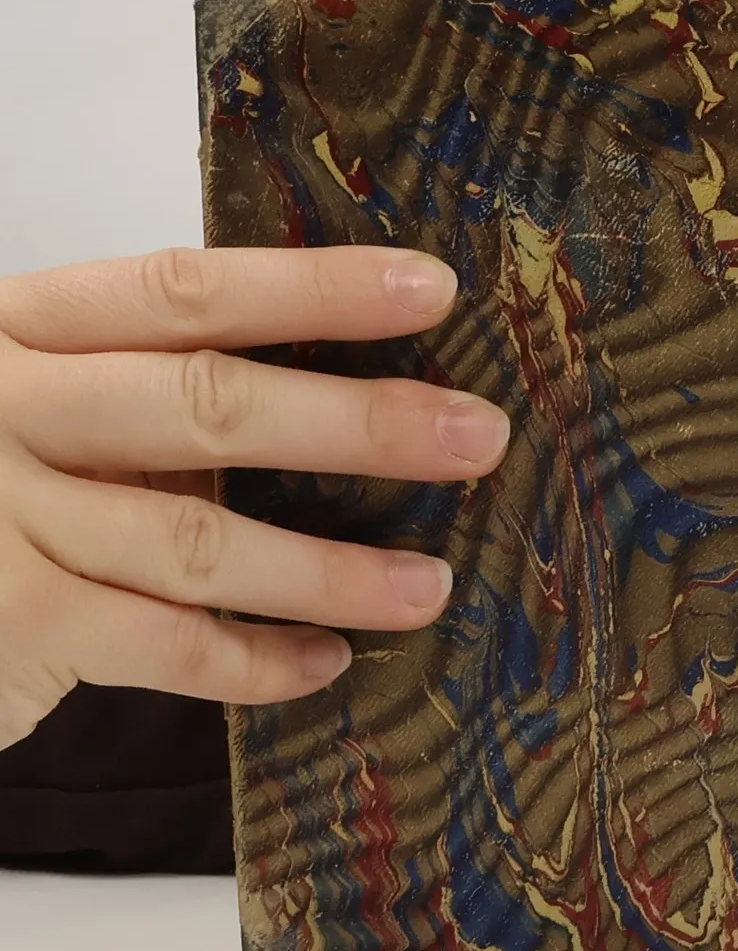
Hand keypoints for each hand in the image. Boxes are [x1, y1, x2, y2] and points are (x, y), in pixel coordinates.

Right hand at [0, 247, 509, 748]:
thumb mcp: (52, 404)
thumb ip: (155, 388)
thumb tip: (366, 395)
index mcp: (24, 328)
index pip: (182, 288)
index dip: (312, 288)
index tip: (431, 288)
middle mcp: (3, 405)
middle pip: (203, 403)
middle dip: (355, 423)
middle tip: (476, 436)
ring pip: (194, 542)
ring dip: (328, 569)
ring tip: (429, 586)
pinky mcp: (7, 620)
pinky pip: (161, 646)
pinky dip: (253, 661)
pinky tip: (325, 663)